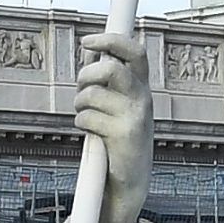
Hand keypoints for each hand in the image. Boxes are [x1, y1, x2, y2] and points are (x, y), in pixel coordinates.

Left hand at [73, 27, 150, 184]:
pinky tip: (92, 134)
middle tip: (80, 88)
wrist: (128, 182)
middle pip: (110, 69)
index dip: (112, 40)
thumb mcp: (117, 106)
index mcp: (141, 87)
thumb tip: (90, 53)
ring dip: (80, 104)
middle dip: (85, 75)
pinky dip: (82, 123)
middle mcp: (143, 98)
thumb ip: (107, 80)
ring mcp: (135, 116)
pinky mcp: (124, 134)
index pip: (135, 52)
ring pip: (92, 94)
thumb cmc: (118, 141)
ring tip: (86, 115)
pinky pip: (87, 117)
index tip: (88, 41)